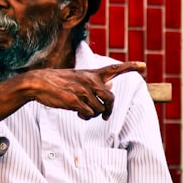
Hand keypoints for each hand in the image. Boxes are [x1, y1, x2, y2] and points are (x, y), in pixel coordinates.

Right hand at [28, 61, 143, 120]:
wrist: (38, 83)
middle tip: (106, 115)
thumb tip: (112, 86)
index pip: (115, 69)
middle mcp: (90, 81)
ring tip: (84, 111)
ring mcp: (83, 90)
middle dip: (109, 110)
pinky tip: (77, 112)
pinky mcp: (74, 100)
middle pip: (111, 99)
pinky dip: (85, 116)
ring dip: (94, 114)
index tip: (144, 65)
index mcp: (92, 74)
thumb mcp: (80, 78)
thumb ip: (97, 82)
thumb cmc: (60, 82)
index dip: (131, 66)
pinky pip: (89, 114)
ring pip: (100, 109)